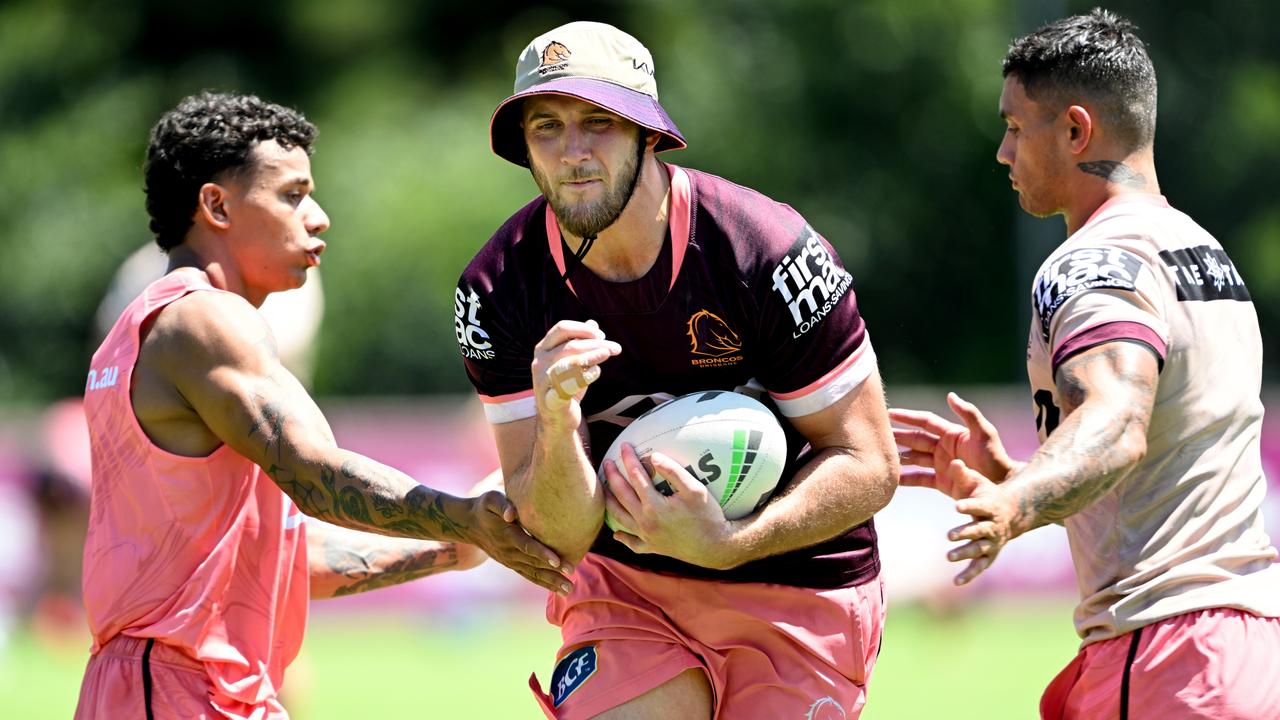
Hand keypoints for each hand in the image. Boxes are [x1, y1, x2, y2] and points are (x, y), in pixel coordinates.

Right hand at [458, 491, 574, 594]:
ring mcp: (510, 560)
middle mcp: (509, 551)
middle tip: (571, 577)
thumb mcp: (491, 499)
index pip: (526, 546)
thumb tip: (511, 515)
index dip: (542, 554)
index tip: (557, 562)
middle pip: (533, 563)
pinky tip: (558, 589)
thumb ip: (502, 504)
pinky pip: (529, 575)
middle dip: (552, 572)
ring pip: (533, 573)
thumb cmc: (485, 507)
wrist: (470, 524)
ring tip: (568, 590)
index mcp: (507, 535)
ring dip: (551, 582)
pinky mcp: (512, 564)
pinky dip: (543, 583)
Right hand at [531, 320, 620, 431]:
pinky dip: (586, 376)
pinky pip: (570, 385)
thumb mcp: (572, 361)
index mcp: (543, 349)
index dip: (583, 329)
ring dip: (592, 356)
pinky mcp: (551, 400)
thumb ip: (580, 342)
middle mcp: (539, 363)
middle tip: (615, 348)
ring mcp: (543, 382)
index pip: (562, 329)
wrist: (556, 417)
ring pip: (569, 363)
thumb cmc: (565, 385)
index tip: (601, 335)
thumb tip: (593, 322)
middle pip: (570, 346)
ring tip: (607, 354)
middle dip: (595, 344)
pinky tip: (596, 372)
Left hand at [603, 444, 734, 568]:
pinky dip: (623, 538)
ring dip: (609, 502)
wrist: (715, 547)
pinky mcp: (653, 548)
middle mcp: (645, 521)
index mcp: (654, 506)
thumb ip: (673, 471)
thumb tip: (653, 456)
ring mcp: (647, 536)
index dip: (628, 459)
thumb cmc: (707, 516)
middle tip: (607, 462)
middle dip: (612, 476)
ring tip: (604, 490)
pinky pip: (633, 544)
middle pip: (621, 495)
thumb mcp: (695, 489)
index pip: (636, 477)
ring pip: (620, 518)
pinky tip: (617, 534)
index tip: (624, 446)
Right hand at [890, 392, 1018, 486]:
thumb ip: (969, 413)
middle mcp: (943, 448)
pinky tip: (892, 479)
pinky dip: (906, 479)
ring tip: (880, 455)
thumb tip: (950, 395)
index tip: (889, 412)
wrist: (1003, 486)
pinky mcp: (942, 482)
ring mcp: (941, 465)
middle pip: (915, 439)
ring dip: (898, 456)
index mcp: (952, 434)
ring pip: (914, 458)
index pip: (925, 422)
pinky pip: (920, 479)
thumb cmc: (996, 458)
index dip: (908, 417)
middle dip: (897, 435)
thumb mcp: (985, 433)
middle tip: (877, 433)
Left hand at [928, 460, 1022, 585]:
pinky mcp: (989, 554)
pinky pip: (980, 566)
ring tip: (949, 556)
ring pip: (979, 549)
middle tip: (950, 535)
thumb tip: (953, 461)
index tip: (957, 505)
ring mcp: (992, 541)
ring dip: (965, 553)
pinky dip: (969, 574)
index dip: (969, 506)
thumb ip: (964, 474)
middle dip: (965, 533)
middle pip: (979, 530)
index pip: (979, 506)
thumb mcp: (978, 482)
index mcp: (989, 506)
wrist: (1010, 513)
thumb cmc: (988, 494)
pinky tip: (956, 582)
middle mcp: (992, 525)